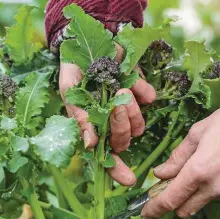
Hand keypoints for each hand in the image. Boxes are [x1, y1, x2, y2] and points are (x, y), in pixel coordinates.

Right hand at [59, 44, 155, 185]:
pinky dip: (143, 90)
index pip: (104, 156)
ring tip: (120, 88)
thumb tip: (90, 144)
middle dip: (121, 125)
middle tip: (115, 102)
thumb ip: (79, 115)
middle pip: (123, 141)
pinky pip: (149, 99)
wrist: (92, 38)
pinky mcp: (142, 92)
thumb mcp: (70, 89)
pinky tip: (133, 79)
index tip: (129, 180)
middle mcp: (111, 122)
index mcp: (92, 126)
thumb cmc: (75, 67)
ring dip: (131, 108)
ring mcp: (128, 109)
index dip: (116, 170)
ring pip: (139, 125)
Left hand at [141, 99, 219, 218]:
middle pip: (186, 209)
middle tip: (173, 186)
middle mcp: (216, 188)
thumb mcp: (196, 134)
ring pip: (205, 201)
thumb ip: (176, 158)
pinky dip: (218, 188)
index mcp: (199, 171)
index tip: (145, 214)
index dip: (155, 209)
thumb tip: (160, 174)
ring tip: (207, 166)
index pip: (171, 200)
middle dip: (175, 202)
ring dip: (199, 192)